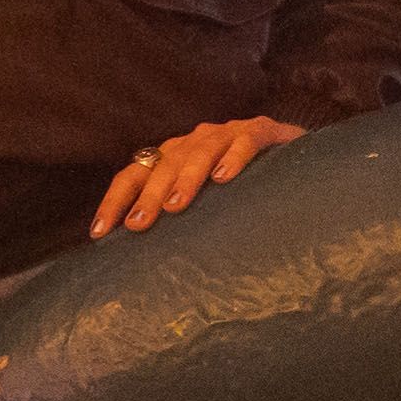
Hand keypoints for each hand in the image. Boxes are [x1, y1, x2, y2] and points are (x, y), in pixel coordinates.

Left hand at [93, 114, 305, 238]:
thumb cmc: (246, 193)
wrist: (301, 162)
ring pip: (200, 150)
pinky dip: (235, 157)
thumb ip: (179, 225)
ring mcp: (228, 133)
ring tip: (176, 206)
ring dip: (186, 177)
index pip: (134, 174)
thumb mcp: (206, 208)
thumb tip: (138, 269)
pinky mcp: (263, 131)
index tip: (99, 233)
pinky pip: (246, 140)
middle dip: (148, 195)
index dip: (114, 200)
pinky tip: (225, 179)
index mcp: (173, 157)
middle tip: (138, 224)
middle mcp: (194, 141)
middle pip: (163, 164)